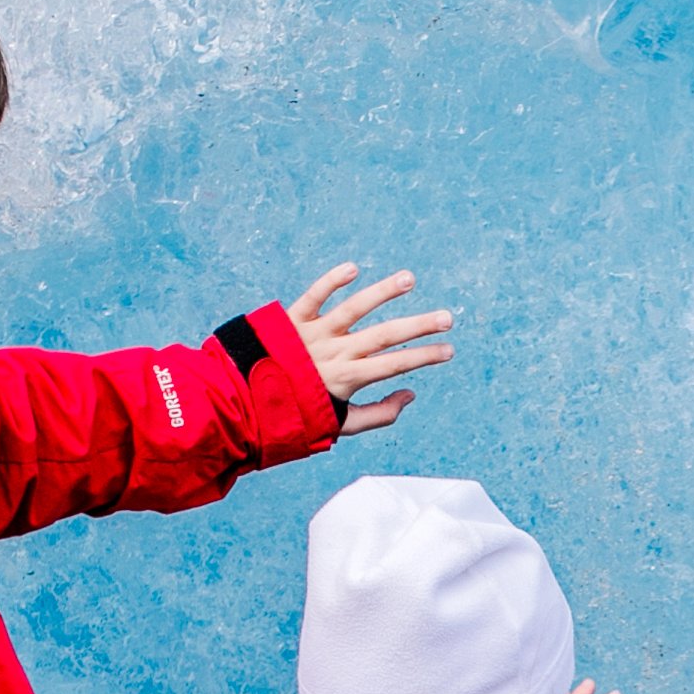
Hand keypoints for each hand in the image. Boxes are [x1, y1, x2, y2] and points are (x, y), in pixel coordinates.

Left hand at [289, 263, 456, 435]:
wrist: (244, 404)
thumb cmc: (298, 415)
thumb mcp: (340, 425)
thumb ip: (378, 415)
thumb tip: (411, 394)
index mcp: (347, 380)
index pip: (393, 365)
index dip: (424, 357)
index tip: (449, 349)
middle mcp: (333, 354)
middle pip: (383, 336)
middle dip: (418, 326)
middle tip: (447, 317)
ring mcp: (313, 334)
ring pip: (354, 309)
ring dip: (383, 293)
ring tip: (409, 279)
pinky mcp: (291, 320)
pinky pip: (313, 296)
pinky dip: (331, 281)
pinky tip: (354, 268)